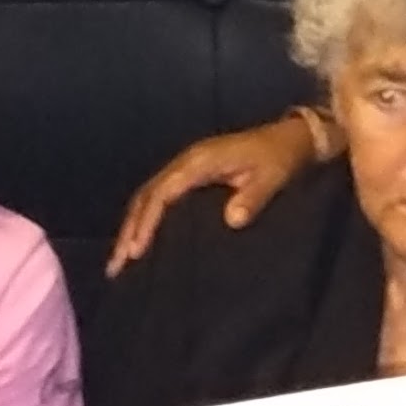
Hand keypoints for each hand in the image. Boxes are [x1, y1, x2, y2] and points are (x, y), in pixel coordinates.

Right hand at [105, 114, 324, 273]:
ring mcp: (186, 168)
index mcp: (200, 162)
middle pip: (146, 196)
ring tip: (118, 262)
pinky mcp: (191, 175)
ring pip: (147, 197)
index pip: (163, 193)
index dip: (147, 222)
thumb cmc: (279, 159)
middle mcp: (186, 162)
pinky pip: (159, 197)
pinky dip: (144, 219)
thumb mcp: (272, 177)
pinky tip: (138, 241)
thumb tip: (232, 219)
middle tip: (117, 265)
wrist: (289, 139)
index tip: (136, 250)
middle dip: (129, 230)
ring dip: (131, 227)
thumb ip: (252, 198)